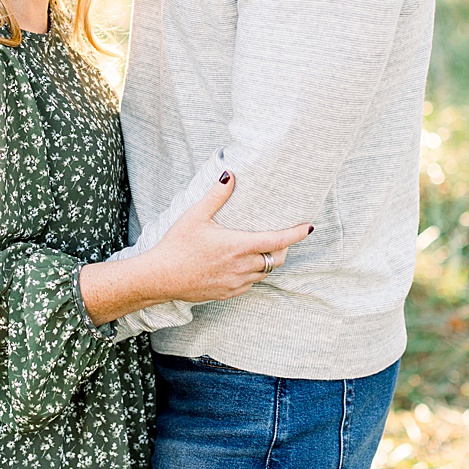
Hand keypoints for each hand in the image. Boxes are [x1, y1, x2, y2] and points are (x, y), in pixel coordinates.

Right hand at [136, 172, 310, 303]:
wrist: (160, 276)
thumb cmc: (176, 245)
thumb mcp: (194, 216)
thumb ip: (216, 196)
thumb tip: (229, 175)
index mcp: (238, 246)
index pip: (278, 240)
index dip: (296, 234)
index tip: (308, 228)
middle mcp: (242, 266)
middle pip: (277, 259)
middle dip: (284, 248)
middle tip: (281, 237)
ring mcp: (236, 282)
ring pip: (265, 273)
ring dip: (268, 261)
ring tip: (261, 250)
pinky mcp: (228, 293)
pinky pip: (250, 284)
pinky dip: (253, 274)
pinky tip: (242, 266)